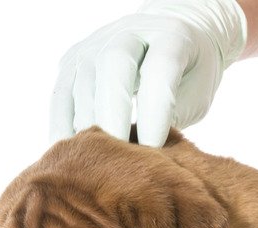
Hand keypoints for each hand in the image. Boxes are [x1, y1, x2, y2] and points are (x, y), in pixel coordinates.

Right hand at [50, 0, 245, 146]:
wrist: (168, 38)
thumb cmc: (190, 76)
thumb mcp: (197, 95)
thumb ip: (175, 118)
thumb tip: (146, 160)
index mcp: (171, 37)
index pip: (160, 71)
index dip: (154, 112)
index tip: (153, 149)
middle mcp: (129, 33)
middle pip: (114, 68)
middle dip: (114, 116)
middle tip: (118, 159)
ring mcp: (95, 44)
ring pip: (83, 83)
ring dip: (87, 127)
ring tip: (96, 164)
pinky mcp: (72, 60)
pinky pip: (61, 96)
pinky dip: (63, 127)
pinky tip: (69, 154)